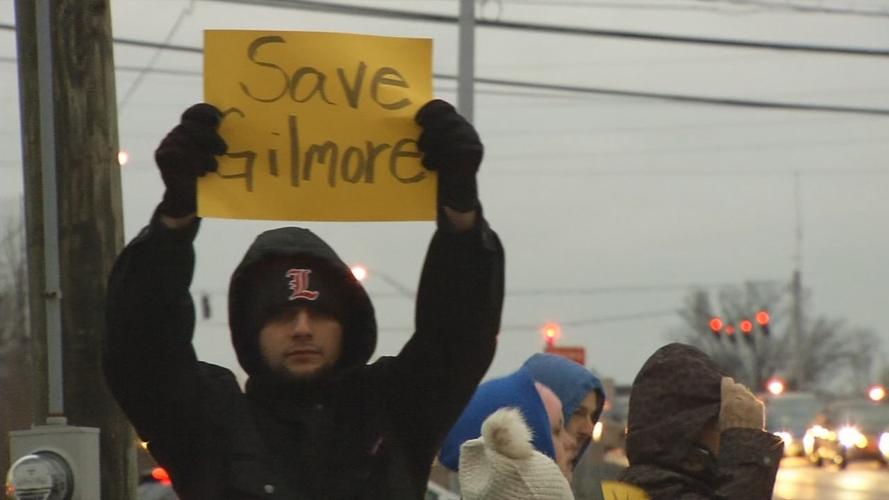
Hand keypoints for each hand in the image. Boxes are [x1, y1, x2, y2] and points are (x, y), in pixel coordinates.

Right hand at [154, 103, 226, 217]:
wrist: (190, 199)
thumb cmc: (210, 175)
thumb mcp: (219, 157)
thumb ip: (224, 144)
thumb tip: (251, 132)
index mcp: (194, 127)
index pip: (197, 112)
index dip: (207, 112)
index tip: (219, 119)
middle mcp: (180, 132)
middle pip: (190, 124)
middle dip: (208, 136)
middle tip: (223, 150)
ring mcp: (169, 142)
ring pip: (184, 139)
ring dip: (202, 154)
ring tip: (213, 167)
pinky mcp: (162, 155)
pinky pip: (175, 153)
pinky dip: (190, 162)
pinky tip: (200, 173)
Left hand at [415, 100, 482, 211]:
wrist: (454, 193)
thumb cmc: (437, 168)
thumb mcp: (429, 149)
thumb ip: (422, 135)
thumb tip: (392, 126)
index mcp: (451, 121)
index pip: (442, 107)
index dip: (429, 110)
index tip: (416, 120)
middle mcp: (463, 126)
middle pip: (447, 119)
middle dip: (432, 131)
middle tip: (420, 146)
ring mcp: (471, 138)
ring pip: (452, 134)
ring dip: (435, 145)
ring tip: (423, 159)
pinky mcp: (475, 153)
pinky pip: (458, 149)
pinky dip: (442, 158)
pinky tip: (431, 167)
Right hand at [719, 377, 764, 431]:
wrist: (746, 442)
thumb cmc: (728, 432)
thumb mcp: (719, 416)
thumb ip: (723, 403)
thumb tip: (724, 397)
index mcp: (728, 399)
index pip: (727, 381)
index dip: (725, 384)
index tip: (724, 387)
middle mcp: (741, 397)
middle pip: (738, 386)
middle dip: (736, 391)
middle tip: (733, 399)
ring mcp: (752, 401)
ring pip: (747, 392)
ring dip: (744, 397)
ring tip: (742, 408)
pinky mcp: (760, 405)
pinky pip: (754, 399)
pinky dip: (751, 403)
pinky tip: (749, 412)